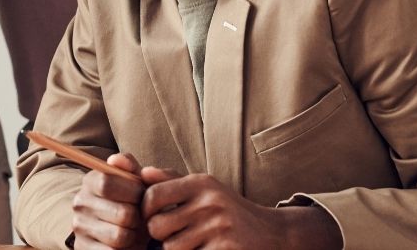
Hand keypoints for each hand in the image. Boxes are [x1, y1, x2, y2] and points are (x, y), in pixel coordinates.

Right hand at [71, 153, 148, 248]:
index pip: (107, 183)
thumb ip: (129, 166)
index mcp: (90, 181)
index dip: (132, 191)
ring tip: (134, 230)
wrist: (124, 227)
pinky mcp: (83, 249)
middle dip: (139, 217)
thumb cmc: (132, 200)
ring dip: (134, 236)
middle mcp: (80, 203)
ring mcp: (80, 228)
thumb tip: (116, 160)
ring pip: (120, 237)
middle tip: (140, 216)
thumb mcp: (134, 180)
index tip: (141, 195)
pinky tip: (127, 244)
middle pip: (121, 213)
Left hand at [141, 168, 340, 249]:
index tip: (153, 218)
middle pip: (157, 226)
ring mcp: (219, 227)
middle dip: (158, 236)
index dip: (145, 211)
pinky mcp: (226, 249)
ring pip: (171, 248)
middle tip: (170, 236)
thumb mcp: (205, 188)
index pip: (153, 195)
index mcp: (201, 183)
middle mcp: (209, 202)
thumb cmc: (230, 210)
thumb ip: (172, 180)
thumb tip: (143, 173)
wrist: (273, 233)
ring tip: (188, 244)